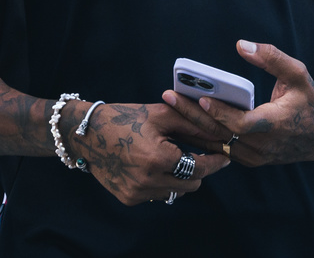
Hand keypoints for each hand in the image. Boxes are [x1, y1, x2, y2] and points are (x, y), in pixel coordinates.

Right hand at [63, 102, 230, 205]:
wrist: (88, 133)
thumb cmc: (128, 118)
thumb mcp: (163, 115)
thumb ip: (194, 125)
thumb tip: (222, 134)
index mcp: (158, 159)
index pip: (199, 168)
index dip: (216, 162)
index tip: (225, 157)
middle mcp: (147, 181)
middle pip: (191, 184)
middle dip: (200, 170)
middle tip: (200, 154)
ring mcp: (136, 192)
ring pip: (176, 192)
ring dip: (181, 177)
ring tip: (174, 157)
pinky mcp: (128, 198)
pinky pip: (158, 195)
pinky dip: (163, 183)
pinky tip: (155, 165)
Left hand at [162, 40, 313, 167]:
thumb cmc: (310, 101)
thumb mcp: (297, 74)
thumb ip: (271, 58)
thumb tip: (241, 45)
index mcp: (274, 124)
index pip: (241, 123)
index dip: (221, 113)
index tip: (202, 99)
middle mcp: (262, 145)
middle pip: (220, 133)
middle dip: (192, 115)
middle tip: (170, 97)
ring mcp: (254, 156)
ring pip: (217, 143)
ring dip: (193, 126)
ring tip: (171, 108)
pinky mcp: (250, 160)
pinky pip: (222, 149)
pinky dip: (204, 136)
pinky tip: (186, 122)